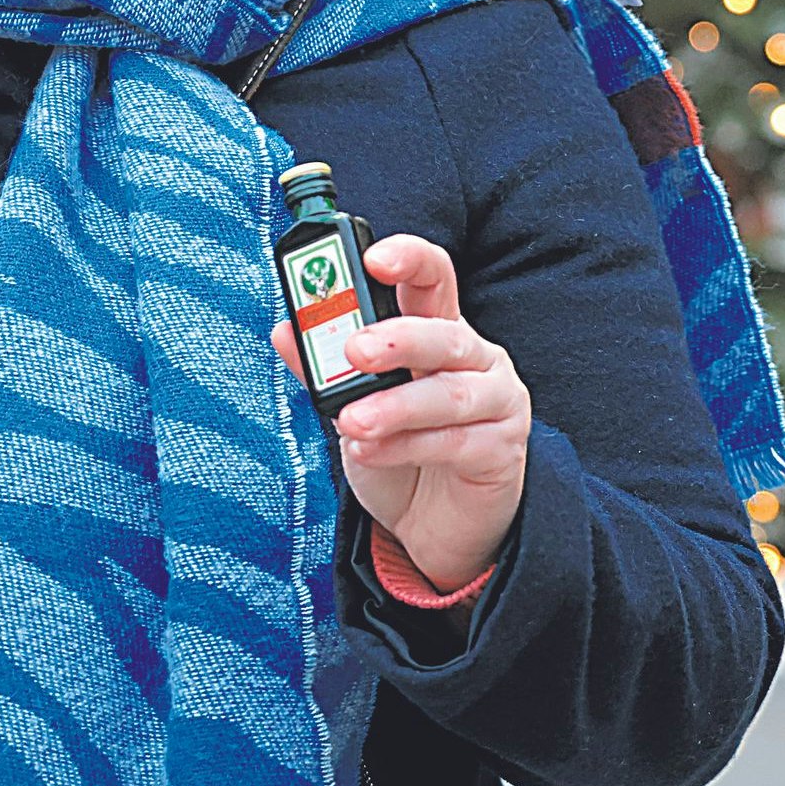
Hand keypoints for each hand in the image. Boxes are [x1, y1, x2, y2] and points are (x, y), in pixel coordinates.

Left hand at [268, 231, 528, 590]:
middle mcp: (475, 358)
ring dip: (395, 406)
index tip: (374, 258)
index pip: (432, 278)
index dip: (408, 260)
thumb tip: (283, 331)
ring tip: (350, 422)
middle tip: (354, 350)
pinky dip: (406, 447)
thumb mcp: (353, 406)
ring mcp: (497, 402)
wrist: (433, 526)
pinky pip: (454, 442)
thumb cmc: (399, 452)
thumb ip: (324, 370)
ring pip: (449, 394)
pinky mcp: (500, 449)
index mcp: (438, 331)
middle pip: (444, 333)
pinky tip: (369, 453)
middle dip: (397, 338)